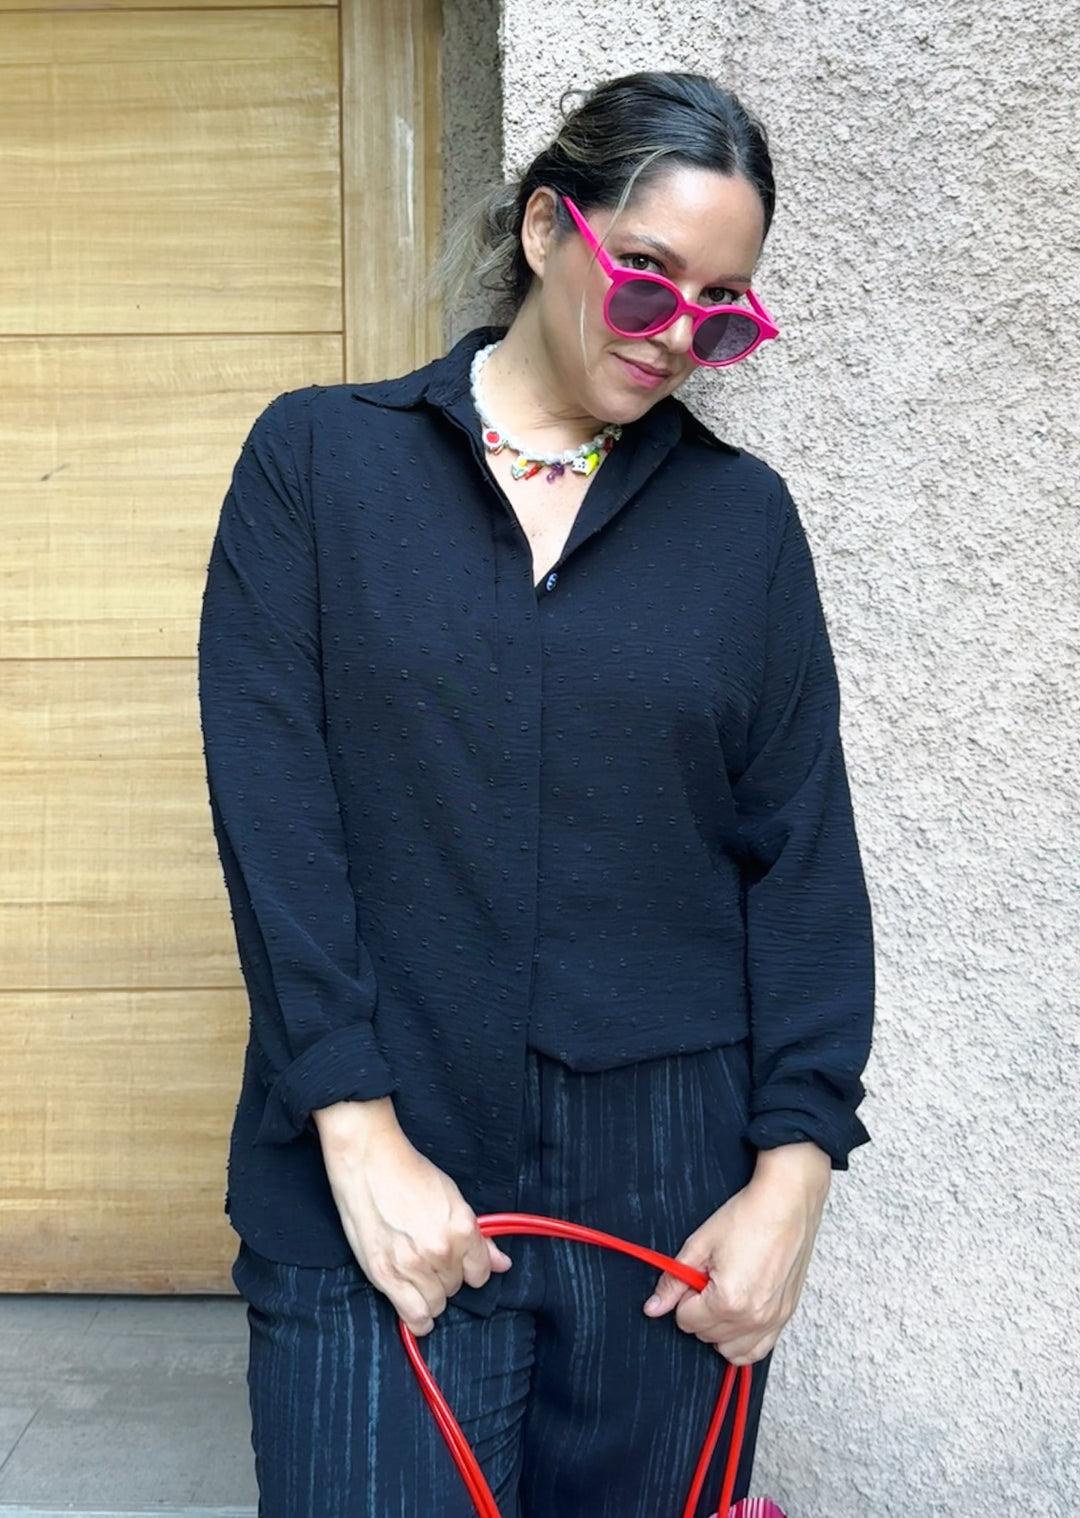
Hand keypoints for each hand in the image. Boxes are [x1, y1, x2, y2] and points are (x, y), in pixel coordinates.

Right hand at [313, 1098, 511, 1335]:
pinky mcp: (384, 1275)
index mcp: (461, 1229)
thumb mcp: (453, 1197)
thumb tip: (502, 1263)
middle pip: (456, 1287)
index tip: (462, 1262)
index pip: (480, 1272)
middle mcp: (440, 1252)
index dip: (472, 1268)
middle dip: (449, 1276)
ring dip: (432, 1294)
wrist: (369, 1162)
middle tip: (432, 1257)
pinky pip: (413, 1316)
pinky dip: (419, 1319)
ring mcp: (411, 1266)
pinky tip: (418, 1314)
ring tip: (420, 1276)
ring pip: (436, 1304)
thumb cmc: (410, 1173)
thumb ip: (478, 1237)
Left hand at [643, 1143, 830, 1363]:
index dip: (684, 1296)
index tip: (694, 1276)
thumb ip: (673, 1282)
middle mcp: (753, 1319)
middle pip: (706, 1336)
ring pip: (730, 1350)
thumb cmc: (747, 1217)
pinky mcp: (786, 1316)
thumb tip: (653, 1308)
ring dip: (719, 1329)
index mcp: (728, 1301)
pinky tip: (739, 1315)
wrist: (787, 1203)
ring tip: (723, 1296)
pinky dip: (743, 1340)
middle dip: (699, 1311)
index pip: (686, 1321)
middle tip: (709, 1280)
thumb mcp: (699, 1245)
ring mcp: (773, 1321)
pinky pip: (758, 1350)